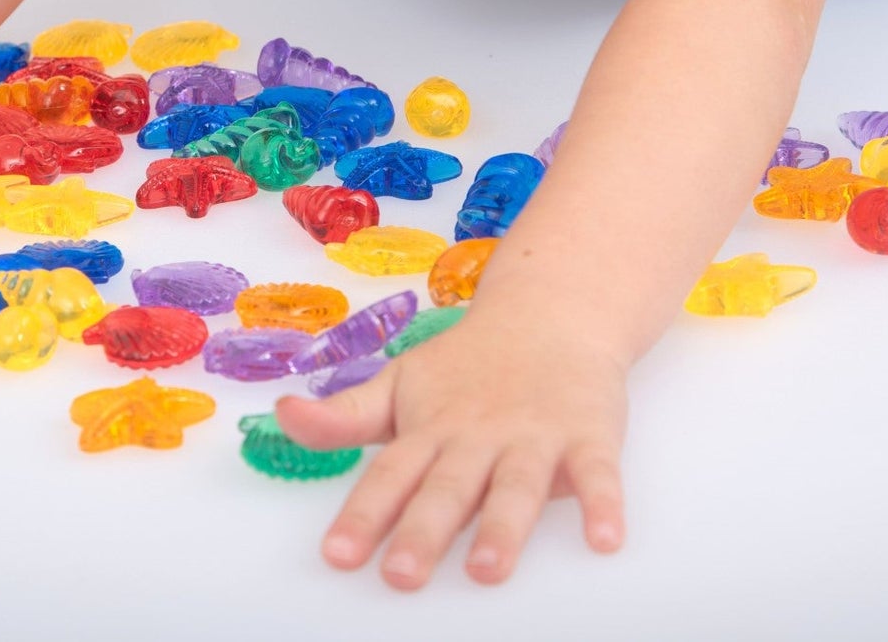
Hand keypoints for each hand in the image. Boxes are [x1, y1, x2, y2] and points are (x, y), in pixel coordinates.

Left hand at [273, 305, 628, 588]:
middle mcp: (478, 435)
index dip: (364, 515)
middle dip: (426, 531)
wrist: (552, 312)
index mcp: (430, 429)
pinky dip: (604, 504)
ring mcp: (534, 435)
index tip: (338, 555)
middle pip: (449, 487)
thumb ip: (345, 415)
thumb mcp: (400, 385)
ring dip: (504, 526)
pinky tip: (605, 539)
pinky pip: (599, 473)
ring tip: (489, 569)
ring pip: (517, 485)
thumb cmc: (469, 366)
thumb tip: (282, 417)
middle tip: (403, 576)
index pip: (390, 475)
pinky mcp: (588, 435)